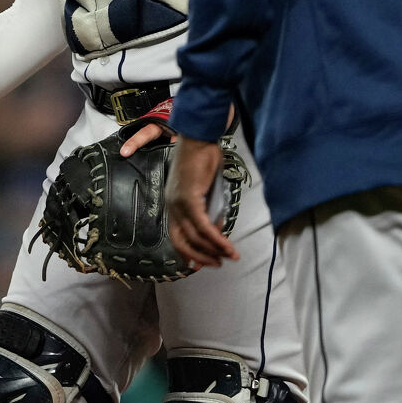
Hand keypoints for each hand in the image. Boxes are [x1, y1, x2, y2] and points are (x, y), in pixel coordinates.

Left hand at [167, 137, 240, 267]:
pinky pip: (203, 226)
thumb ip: (208, 207)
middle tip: (216, 264)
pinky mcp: (189, 199)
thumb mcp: (205, 188)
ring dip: (214, 250)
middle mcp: (172, 206)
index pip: (177, 236)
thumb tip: (217, 226)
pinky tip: (228, 247)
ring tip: (230, 257)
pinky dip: (217, 239)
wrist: (198, 138)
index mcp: (173, 204)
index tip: (202, 264)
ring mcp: (179, 203)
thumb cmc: (203, 158)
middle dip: (200, 257)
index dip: (189, 253)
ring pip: (195, 237)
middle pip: (182, 242)